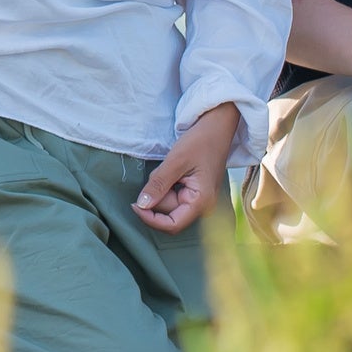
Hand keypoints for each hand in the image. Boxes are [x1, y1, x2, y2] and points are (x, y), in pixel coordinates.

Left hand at [135, 103, 243, 232]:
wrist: (216, 127)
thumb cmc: (201, 141)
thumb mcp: (175, 161)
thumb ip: (158, 185)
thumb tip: (142, 206)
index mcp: (201, 202)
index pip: (172, 225)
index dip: (151, 219)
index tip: (135, 205)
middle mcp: (202, 206)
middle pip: (169, 214)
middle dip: (157, 196)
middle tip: (161, 172)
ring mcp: (198, 200)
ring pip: (169, 204)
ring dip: (161, 189)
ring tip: (169, 169)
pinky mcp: (194, 193)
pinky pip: (173, 196)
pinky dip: (166, 186)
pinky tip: (173, 171)